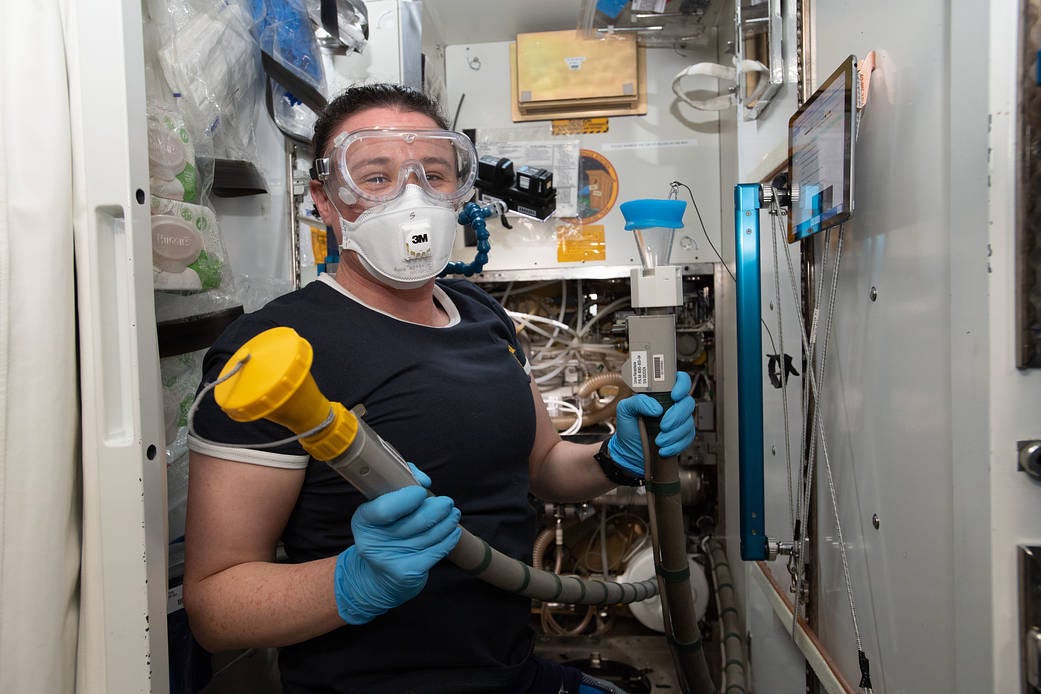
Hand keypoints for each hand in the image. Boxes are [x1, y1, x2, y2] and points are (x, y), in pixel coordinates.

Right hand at [334, 468, 460, 624]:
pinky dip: (448, 539)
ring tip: (454, 514)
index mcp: (364, 520)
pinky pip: (435, 552)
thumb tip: (424, 480)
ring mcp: (389, 560)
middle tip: (447, 502)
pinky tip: (453, 531)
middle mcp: (372, 542)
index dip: (407, 498)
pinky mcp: (406, 574)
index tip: (422, 490)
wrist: (379, 577)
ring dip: (447, 522)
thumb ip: (399, 484)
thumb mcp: (382, 508)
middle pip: (414, 522)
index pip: (385, 509)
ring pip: (428, 536)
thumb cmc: (386, 532)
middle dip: (436, 509)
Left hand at [608, 371, 695, 476]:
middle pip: (688, 403)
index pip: (680, 380)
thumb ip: (637, 401)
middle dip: (677, 416)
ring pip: (688, 423)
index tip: (674, 395)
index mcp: (661, 394)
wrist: (629, 452)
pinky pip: (687, 439)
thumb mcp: (625, 410)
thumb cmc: (628, 428)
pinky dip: (676, 445)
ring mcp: (680, 421)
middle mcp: (673, 405)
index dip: (682, 385)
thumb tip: (655, 407)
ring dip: (674, 434)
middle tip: (663, 425)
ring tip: (659, 440)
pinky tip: (664, 448)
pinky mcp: (683, 437)